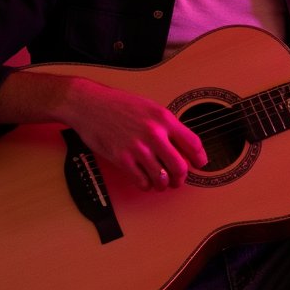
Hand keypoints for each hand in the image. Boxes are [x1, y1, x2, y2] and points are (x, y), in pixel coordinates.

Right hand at [63, 78, 208, 190]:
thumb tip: (182, 146)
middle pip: (180, 166)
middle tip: (178, 180)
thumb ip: (166, 125)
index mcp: (164, 118)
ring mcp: (138, 147)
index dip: (200, 158)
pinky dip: (146, 186)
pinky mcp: (122, 158)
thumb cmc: (118, 104)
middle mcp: (154, 133)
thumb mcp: (149, 107)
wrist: (89, 104)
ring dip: (164, 185)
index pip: (192, 143)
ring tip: (161, 183)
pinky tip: (145, 181)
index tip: (200, 164)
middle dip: (181, 178)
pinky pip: (142, 181)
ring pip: (162, 178)